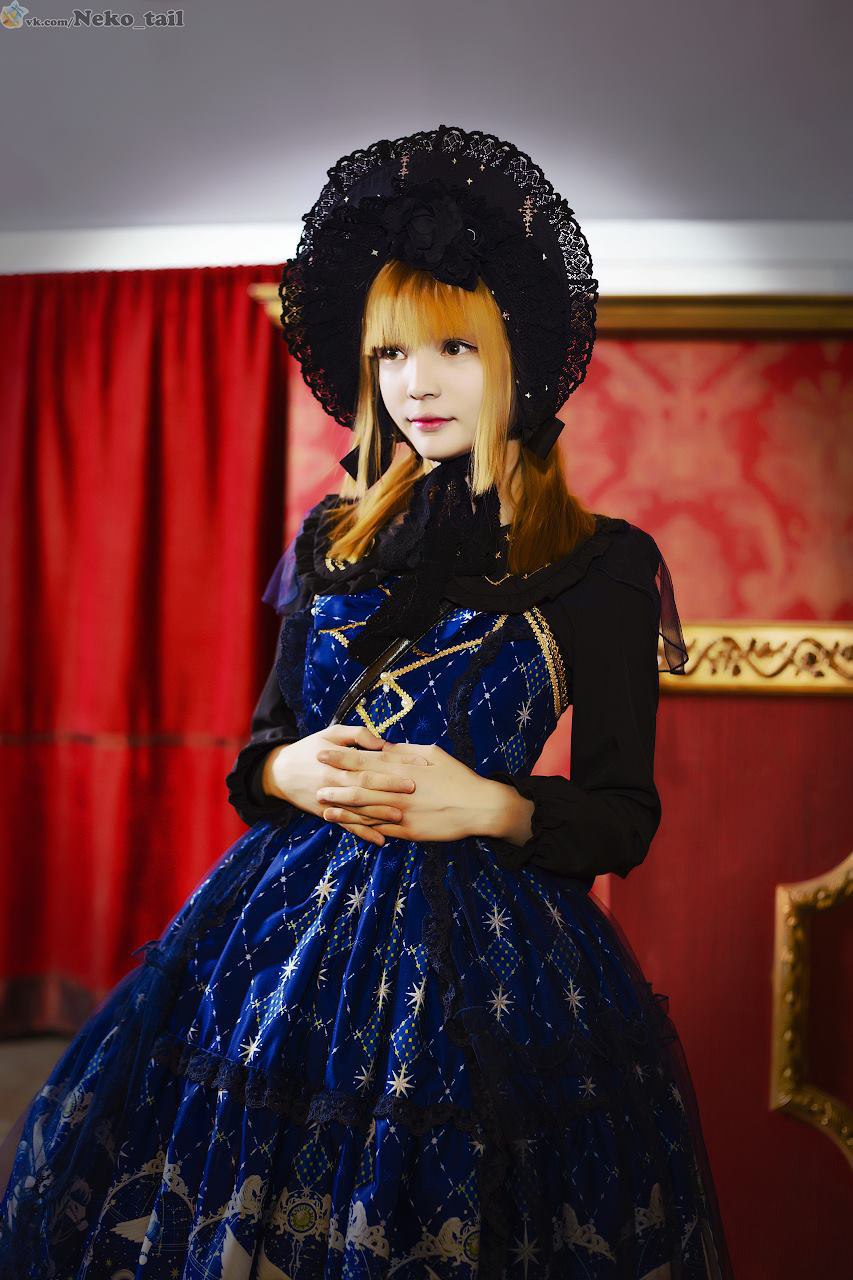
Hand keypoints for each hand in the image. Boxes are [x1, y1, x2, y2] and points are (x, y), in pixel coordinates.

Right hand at [264, 724, 415, 846]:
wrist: (280, 772)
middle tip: (413, 789)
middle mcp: (333, 782)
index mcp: (337, 760)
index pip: (370, 762)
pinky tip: (381, 840)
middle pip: (364, 786)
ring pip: (357, 809)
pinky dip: (363, 833)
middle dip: (389, 788)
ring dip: (379, 814)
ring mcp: (329, 800)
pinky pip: (346, 826)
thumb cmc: (310, 748)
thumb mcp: (330, 733)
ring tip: (401, 816)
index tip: (416, 764)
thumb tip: (384, 743)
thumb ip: (358, 735)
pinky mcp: (326, 814)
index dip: (393, 764)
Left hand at [315, 739, 497, 843]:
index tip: (321, 753)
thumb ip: (404, 752)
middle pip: (358, 787)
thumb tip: (383, 747)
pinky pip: (379, 829)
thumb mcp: (431, 753)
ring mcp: (401, 812)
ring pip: (364, 810)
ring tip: (322, 805)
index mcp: (402, 768)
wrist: (478, 806)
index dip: (340, 757)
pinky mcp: (407, 831)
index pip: (364, 761)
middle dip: (334, 783)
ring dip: (341, 807)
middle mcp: (397, 790)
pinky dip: (361, 827)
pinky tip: (347, 826)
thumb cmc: (456, 776)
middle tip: (313, 781)